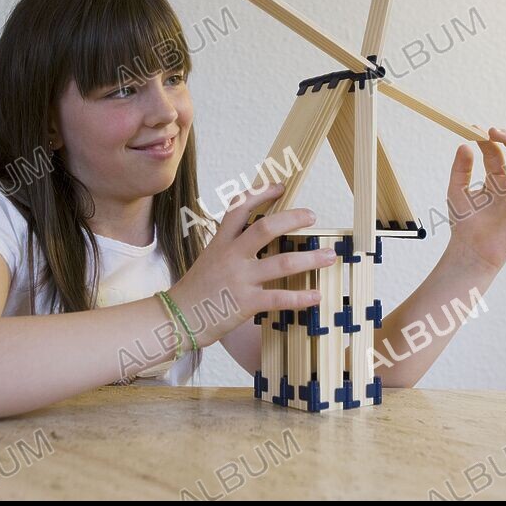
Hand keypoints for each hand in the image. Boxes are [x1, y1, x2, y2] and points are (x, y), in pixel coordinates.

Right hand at [170, 183, 336, 346]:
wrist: (176, 318)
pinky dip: (301, 297)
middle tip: (312, 216)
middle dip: (293, 218)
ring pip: (281, 263)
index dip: (260, 194)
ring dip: (310, 258)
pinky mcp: (246, 303)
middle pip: (266, 228)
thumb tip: (256, 239)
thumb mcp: (210, 260)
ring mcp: (240, 279)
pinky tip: (316, 296)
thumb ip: (231, 248)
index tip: (280, 187)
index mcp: (221, 243)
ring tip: (329, 255)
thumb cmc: (196, 291)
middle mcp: (231, 256)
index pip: (239, 208)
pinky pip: (279, 298)